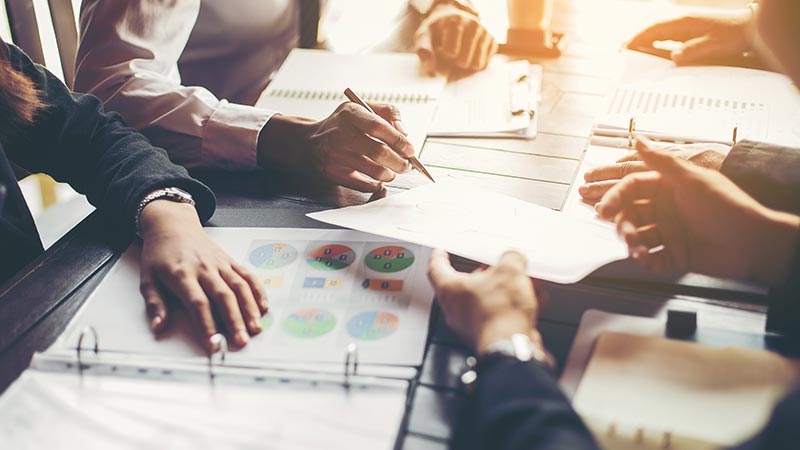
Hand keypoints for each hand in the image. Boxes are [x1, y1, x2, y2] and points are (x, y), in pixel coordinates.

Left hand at [138, 201, 267, 351]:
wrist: (173, 226)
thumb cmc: (160, 254)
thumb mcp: (147, 278)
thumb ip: (155, 304)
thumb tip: (158, 326)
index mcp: (182, 274)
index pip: (198, 303)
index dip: (207, 325)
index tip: (212, 343)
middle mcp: (204, 269)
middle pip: (223, 296)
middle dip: (234, 320)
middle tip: (241, 341)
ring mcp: (220, 264)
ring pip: (239, 286)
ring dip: (249, 308)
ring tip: (255, 328)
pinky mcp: (230, 261)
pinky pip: (247, 275)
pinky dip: (258, 291)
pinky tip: (263, 307)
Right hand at [259, 102, 413, 192]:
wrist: (309, 142)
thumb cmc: (342, 125)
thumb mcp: (360, 108)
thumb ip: (387, 113)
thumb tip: (404, 132)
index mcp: (350, 114)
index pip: (379, 127)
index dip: (398, 140)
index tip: (410, 149)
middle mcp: (340, 134)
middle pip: (379, 152)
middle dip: (400, 162)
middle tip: (406, 165)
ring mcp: (336, 155)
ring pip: (374, 171)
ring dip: (390, 174)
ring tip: (392, 172)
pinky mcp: (333, 173)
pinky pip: (363, 185)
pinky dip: (376, 185)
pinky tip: (378, 180)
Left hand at [415, 2, 497, 74]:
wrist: (451, 19)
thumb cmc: (436, 31)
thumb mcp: (424, 36)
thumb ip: (423, 48)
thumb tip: (428, 61)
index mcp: (456, 22)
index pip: (451, 53)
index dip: (444, 56)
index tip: (441, 49)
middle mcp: (474, 25)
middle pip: (464, 62)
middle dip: (454, 63)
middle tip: (450, 54)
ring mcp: (485, 33)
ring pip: (476, 65)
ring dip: (465, 66)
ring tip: (459, 56)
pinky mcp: (492, 42)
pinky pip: (484, 65)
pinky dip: (474, 66)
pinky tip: (469, 56)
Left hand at [427, 249, 543, 353]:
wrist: (511, 346)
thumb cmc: (499, 314)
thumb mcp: (509, 272)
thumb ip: (510, 259)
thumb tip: (514, 258)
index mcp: (450, 289)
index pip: (436, 268)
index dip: (440, 257)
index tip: (442, 252)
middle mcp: (456, 308)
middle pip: (468, 284)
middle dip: (487, 273)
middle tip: (499, 265)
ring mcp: (471, 324)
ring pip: (487, 299)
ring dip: (505, 289)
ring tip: (523, 281)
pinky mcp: (488, 335)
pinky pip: (499, 314)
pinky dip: (514, 305)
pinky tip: (533, 299)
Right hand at [596, 137, 798, 284]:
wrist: (754, 242)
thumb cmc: (727, 207)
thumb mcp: (691, 179)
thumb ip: (662, 160)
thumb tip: (639, 139)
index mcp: (669, 187)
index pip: (632, 188)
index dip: (616, 197)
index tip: (605, 209)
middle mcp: (668, 208)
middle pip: (631, 214)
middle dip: (624, 226)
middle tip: (626, 235)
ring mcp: (672, 232)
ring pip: (639, 237)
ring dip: (634, 245)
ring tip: (639, 251)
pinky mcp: (677, 254)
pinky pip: (653, 258)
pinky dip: (648, 260)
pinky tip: (648, 260)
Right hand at [627, 9, 754, 65]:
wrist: (750, 27)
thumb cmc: (735, 35)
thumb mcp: (715, 45)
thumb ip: (694, 51)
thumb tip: (674, 57)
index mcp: (686, 22)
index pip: (656, 29)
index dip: (639, 37)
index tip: (626, 46)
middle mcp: (683, 22)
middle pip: (654, 30)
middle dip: (637, 39)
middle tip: (622, 50)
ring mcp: (686, 26)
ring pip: (660, 33)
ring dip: (645, 41)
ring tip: (632, 51)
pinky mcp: (690, 31)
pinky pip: (668, 36)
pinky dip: (657, 42)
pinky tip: (653, 50)